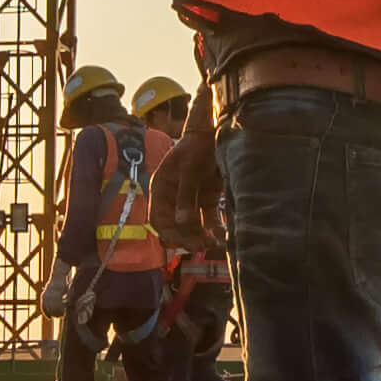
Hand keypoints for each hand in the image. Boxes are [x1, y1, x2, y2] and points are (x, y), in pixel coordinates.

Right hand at [147, 115, 228, 254]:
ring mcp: (190, 200)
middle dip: (186, 238)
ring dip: (200, 237)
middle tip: (201, 246)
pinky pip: (208, 220)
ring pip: (192, 227)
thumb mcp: (189, 170)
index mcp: (161, 189)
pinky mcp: (208, 201)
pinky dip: (214, 229)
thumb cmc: (197, 147)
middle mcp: (173, 198)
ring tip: (213, 243)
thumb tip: (182, 223)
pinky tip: (222, 236)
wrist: (216, 133)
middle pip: (175, 227)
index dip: (167, 233)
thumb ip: (186, 196)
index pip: (158, 219)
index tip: (181, 243)